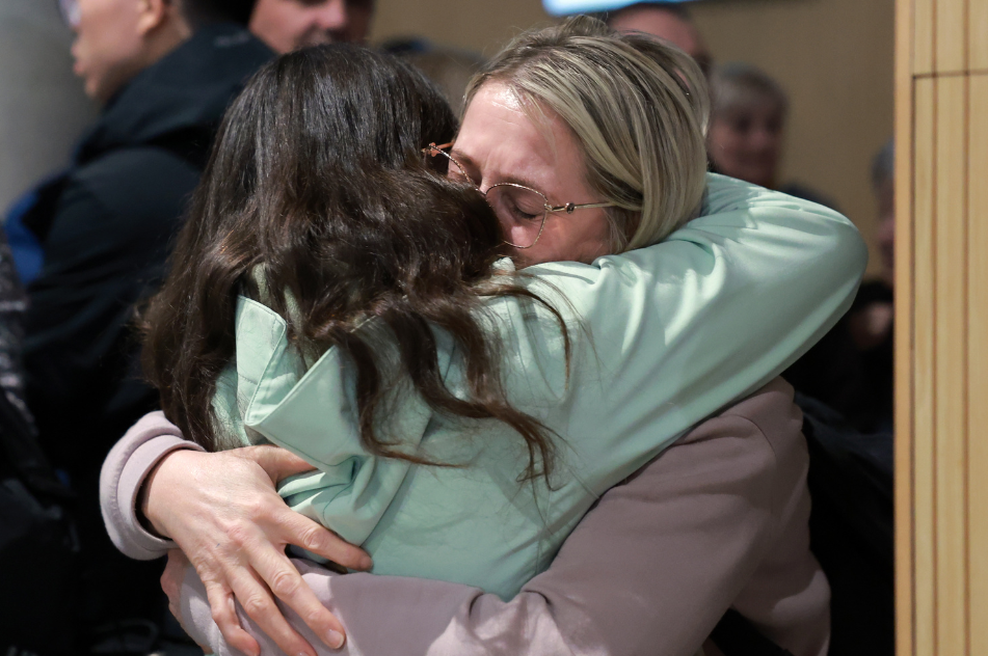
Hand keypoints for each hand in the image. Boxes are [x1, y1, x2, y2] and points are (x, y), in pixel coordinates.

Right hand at [142, 445, 371, 655]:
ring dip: (282, 634)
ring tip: (306, 655)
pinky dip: (235, 634)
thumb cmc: (224, 470)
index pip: (312, 536)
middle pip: (286, 582)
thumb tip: (333, 456)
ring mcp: (228, 562)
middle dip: (313, 613)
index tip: (365, 565)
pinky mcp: (208, 575)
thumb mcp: (262, 457)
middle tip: (337, 637)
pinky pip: (222, 610)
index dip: (341, 551)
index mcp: (268, 511)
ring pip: (257, 605)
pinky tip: (256, 652)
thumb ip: (297, 460)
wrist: (170, 484)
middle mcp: (250, 541)